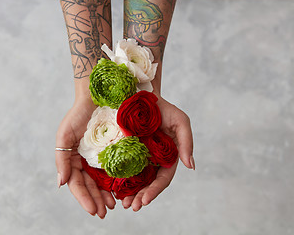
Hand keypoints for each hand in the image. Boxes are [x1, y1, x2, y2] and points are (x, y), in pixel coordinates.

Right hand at [55, 97, 115, 218]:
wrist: (99, 94)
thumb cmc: (79, 113)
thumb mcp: (65, 135)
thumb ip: (62, 159)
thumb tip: (61, 183)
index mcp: (75, 159)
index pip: (77, 184)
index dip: (84, 198)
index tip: (93, 211)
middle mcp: (88, 160)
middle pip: (91, 186)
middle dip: (97, 200)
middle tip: (105, 212)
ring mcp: (103, 156)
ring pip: (105, 181)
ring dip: (108, 195)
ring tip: (115, 205)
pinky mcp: (118, 150)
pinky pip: (119, 169)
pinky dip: (121, 181)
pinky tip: (125, 190)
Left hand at [121, 95, 193, 210]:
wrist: (141, 95)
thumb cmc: (163, 107)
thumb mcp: (180, 121)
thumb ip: (187, 142)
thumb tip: (191, 166)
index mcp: (167, 157)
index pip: (162, 179)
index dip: (154, 191)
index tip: (144, 200)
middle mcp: (152, 160)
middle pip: (147, 184)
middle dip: (140, 197)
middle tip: (130, 207)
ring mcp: (138, 156)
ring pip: (134, 180)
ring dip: (129, 194)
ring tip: (121, 203)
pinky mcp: (124, 151)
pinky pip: (121, 168)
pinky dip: (118, 180)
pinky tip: (111, 189)